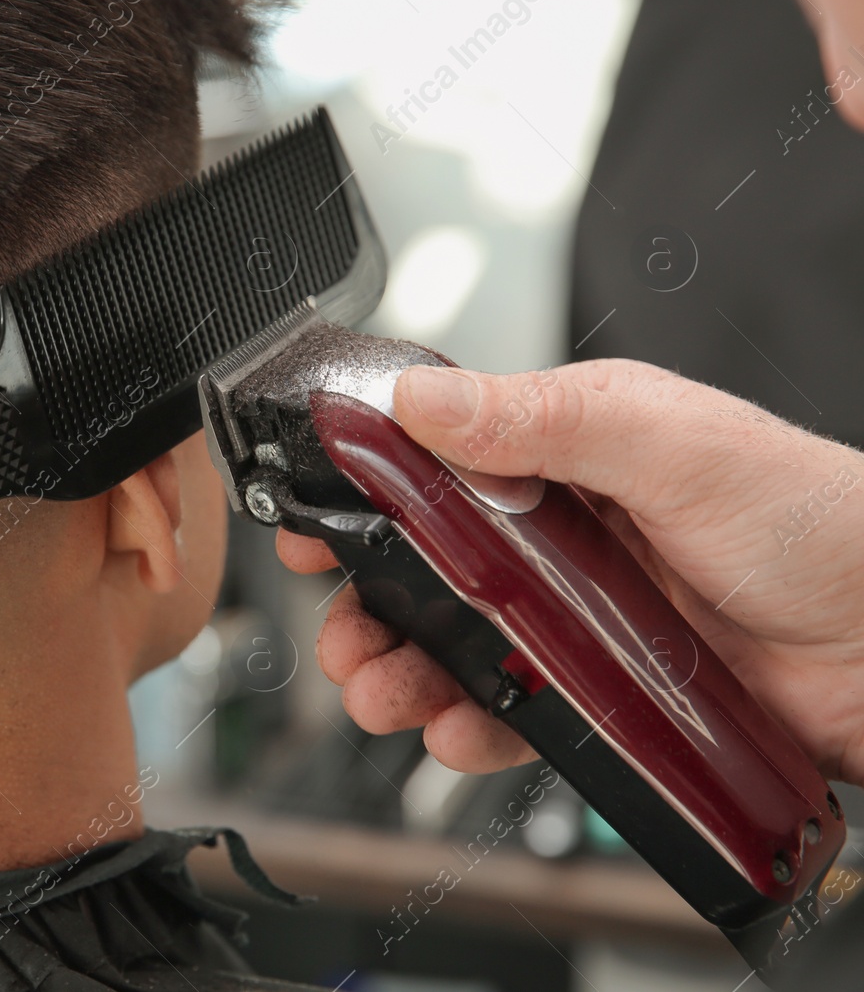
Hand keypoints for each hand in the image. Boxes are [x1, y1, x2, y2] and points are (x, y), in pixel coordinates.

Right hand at [280, 359, 863, 784]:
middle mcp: (557, 534)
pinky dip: (467, 725)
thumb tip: (421, 398)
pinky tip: (454, 727)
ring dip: (399, 669)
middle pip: (422, 565)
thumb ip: (538, 416)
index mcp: (561, 452)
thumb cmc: (813, 518)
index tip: (313, 519)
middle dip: (365, 601)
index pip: (430, 462)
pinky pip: (506, 711)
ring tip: (383, 688)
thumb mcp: (666, 439)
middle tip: (343, 625)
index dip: (361, 492)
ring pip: (451, 644)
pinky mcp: (596, 691)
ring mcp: (574, 617)